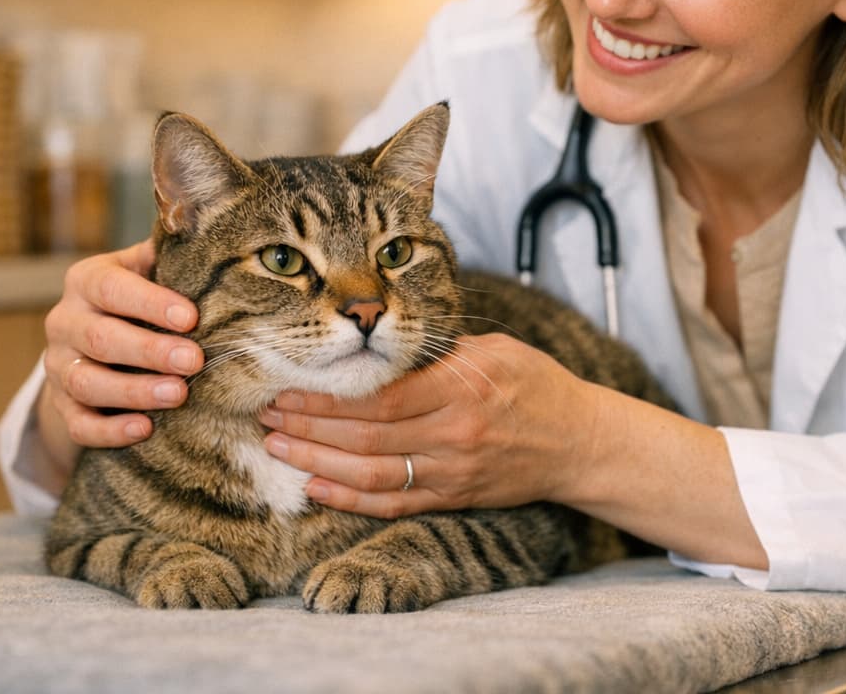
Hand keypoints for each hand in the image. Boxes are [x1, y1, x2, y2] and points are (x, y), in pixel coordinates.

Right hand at [36, 240, 200, 478]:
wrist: (94, 340)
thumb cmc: (140, 298)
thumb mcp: (148, 270)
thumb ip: (171, 258)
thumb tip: (214, 238)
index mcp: (86, 281)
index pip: (111, 288)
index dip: (150, 303)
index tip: (190, 318)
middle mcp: (64, 320)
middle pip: (101, 338)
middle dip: (150, 352)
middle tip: (194, 361)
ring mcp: (58, 365)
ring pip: (86, 382)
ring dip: (134, 392)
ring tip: (178, 395)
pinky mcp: (62, 404)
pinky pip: (79, 424)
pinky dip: (110, 431)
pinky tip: (144, 430)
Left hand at [257, 333, 598, 517]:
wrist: (579, 442)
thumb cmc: (535, 384)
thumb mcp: (493, 350)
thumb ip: (438, 351)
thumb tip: (378, 341)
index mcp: (462, 390)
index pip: (381, 398)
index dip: (328, 398)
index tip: (288, 388)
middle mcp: (455, 435)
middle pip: (367, 437)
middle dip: (309, 428)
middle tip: (266, 418)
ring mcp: (453, 472)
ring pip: (373, 475)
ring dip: (318, 464)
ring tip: (278, 449)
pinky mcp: (455, 498)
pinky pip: (394, 504)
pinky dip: (351, 499)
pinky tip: (316, 489)